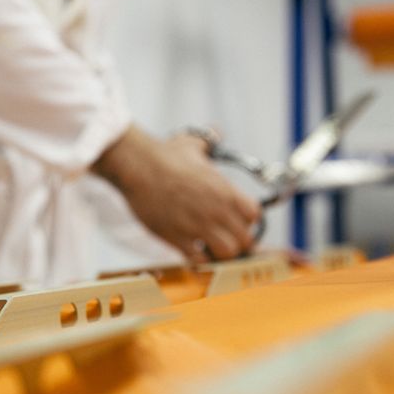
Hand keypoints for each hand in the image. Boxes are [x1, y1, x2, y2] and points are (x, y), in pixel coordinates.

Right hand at [92, 125, 260, 261]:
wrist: (138, 168)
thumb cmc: (164, 155)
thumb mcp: (193, 144)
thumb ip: (210, 141)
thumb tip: (215, 132)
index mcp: (225, 190)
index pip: (254, 215)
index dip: (247, 219)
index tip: (237, 219)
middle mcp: (217, 211)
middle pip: (245, 239)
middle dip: (237, 240)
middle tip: (224, 236)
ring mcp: (198, 227)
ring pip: (227, 253)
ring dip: (220, 252)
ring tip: (209, 246)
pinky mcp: (178, 239)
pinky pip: (199, 260)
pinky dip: (198, 258)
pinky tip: (190, 250)